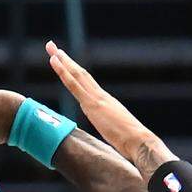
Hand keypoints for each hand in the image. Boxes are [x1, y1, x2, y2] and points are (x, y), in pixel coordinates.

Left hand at [46, 40, 167, 167]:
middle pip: (80, 75)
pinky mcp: (94, 104)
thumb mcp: (118, 135)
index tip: (65, 64)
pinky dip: (63, 72)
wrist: (140, 142)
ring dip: (62, 61)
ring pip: (76, 75)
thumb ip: (110, 130)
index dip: (75, 73)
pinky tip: (55, 61)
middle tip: (52, 47)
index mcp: (106, 103)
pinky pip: (74, 85)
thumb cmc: (133, 144)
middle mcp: (102, 97)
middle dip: (66, 61)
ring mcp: (97, 99)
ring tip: (51, 48)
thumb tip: (110, 137)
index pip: (87, 85)